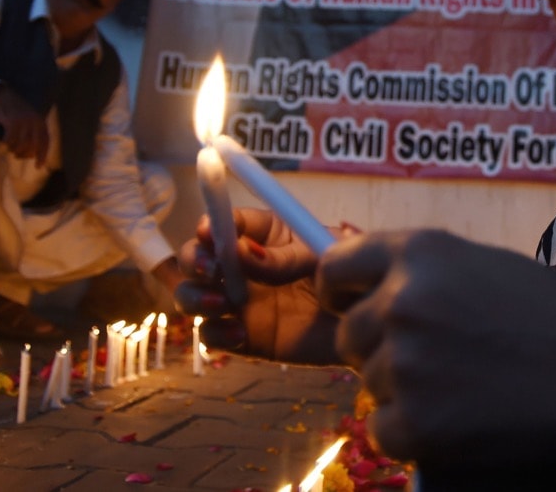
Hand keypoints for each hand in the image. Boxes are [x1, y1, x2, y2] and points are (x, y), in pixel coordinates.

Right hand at [0, 83, 48, 166]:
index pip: (45, 142)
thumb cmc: (13, 110)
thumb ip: (32, 133)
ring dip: (15, 150)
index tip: (38, 166)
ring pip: (21, 145)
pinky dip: (6, 144)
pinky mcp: (12, 121)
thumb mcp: (28, 120)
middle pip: (33, 146)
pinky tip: (4, 143)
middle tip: (17, 156)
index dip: (43, 155)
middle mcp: (35, 121)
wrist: (1, 94)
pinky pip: (10, 140)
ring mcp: (24, 121)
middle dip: (25, 154)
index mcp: (41, 121)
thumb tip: (33, 154)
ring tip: (11, 148)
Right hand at [175, 207, 340, 362]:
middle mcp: (242, 265)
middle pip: (197, 256)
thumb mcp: (321, 257)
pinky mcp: (242, 336)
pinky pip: (211, 335)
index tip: (210, 232)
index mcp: (264, 233)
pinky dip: (215, 334)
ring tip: (222, 304)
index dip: (212, 223)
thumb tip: (241, 252)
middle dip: (194, 259)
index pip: (225, 221)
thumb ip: (282, 258)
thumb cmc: (347, 277)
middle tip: (211, 270)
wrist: (363, 325)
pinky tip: (239, 334)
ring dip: (194, 296)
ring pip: (192, 295)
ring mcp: (238, 301)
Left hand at [317, 229, 555, 466]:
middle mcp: (401, 301)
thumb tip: (374, 286)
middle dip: (377, 349)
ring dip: (403, 391)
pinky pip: (384, 431)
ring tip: (462, 387)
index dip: (338, 290)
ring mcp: (403, 363)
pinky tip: (459, 418)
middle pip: (348, 334)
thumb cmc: (551, 318)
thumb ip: (424, 271)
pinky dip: (413, 432)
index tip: (346, 305)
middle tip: (429, 361)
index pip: (336, 266)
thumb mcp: (484, 265)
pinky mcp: (413, 422)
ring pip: (369, 384)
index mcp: (419, 253)